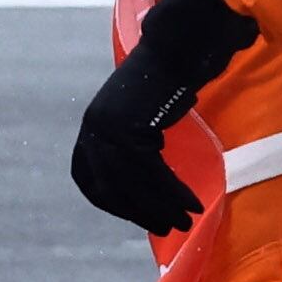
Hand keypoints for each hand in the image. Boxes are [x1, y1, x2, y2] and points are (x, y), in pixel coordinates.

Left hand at [72, 55, 208, 234]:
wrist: (173, 53)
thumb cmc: (161, 87)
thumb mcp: (134, 120)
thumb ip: (130, 149)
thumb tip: (144, 191)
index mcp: (89, 132)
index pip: (90, 182)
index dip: (113, 205)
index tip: (137, 217)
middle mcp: (93, 133)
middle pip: (113, 189)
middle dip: (141, 212)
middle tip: (169, 228)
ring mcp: (108, 133)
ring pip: (135, 184)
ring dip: (163, 207)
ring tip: (185, 221)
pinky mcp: (131, 132)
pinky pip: (154, 173)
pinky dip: (174, 192)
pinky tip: (192, 203)